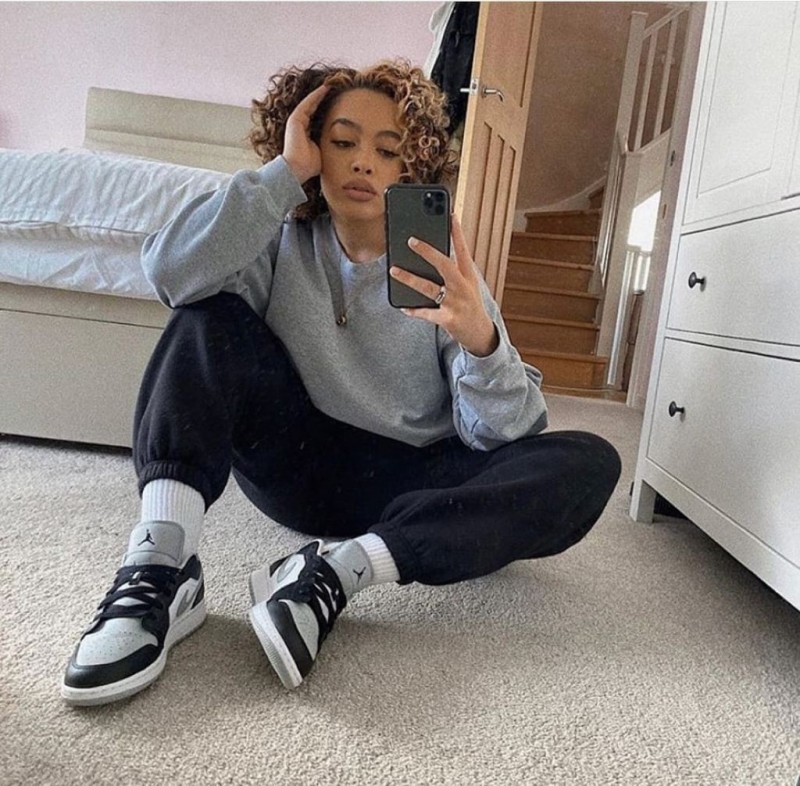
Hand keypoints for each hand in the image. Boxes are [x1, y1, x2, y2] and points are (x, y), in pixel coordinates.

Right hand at [283, 84, 328, 183]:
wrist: (297, 169)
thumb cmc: (309, 165)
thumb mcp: (322, 151)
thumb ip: (327, 144)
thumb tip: (340, 143)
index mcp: (305, 133)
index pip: (316, 116)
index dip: (326, 108)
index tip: (337, 102)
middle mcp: (299, 125)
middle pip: (312, 108)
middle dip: (322, 98)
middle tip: (334, 89)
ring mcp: (296, 121)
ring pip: (309, 103)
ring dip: (319, 94)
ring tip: (330, 85)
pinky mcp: (295, 119)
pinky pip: (307, 103)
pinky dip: (315, 95)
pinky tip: (324, 89)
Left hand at [389, 214, 498, 356]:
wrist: (480, 333)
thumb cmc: (469, 304)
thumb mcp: (467, 284)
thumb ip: (453, 270)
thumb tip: (431, 255)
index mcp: (469, 276)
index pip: (463, 250)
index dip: (457, 233)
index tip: (451, 215)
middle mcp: (463, 287)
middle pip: (445, 265)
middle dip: (428, 252)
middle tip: (411, 241)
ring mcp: (456, 303)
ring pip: (429, 288)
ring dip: (410, 279)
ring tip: (394, 270)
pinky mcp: (449, 319)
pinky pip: (427, 313)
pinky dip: (414, 310)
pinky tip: (404, 307)